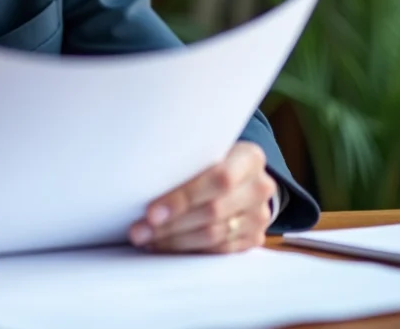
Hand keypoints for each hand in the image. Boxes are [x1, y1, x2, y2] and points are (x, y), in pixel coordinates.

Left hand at [129, 142, 275, 253]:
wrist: (240, 176)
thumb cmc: (211, 159)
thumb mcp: (203, 150)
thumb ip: (185, 162)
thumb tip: (141, 179)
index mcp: (249, 158)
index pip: (219, 179)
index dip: (183, 198)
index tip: (151, 212)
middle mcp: (260, 187)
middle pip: (214, 211)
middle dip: (171, 224)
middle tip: (140, 231)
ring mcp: (259, 215)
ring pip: (215, 235)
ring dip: (175, 240)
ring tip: (147, 239)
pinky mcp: (253, 237)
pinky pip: (219, 250)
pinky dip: (189, 250)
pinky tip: (165, 245)